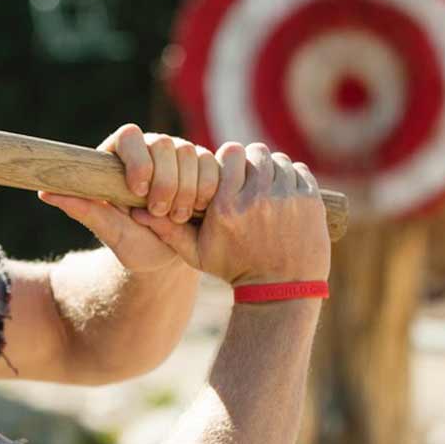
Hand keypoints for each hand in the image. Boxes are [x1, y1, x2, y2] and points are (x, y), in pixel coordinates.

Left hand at [38, 123, 219, 273]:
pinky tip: (198, 210)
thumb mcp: (109, 231)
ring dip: (187, 188)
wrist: (166, 254)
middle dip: (166, 181)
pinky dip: (207, 189)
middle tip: (160, 212)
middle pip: (164, 143)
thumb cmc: (133, 242)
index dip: (137, 159)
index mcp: (121, 156)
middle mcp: (151, 149)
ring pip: (190, 152)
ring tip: (177, 217)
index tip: (138, 190)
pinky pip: (213, 165)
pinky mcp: (204, 165)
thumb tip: (44, 193)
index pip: (129, 136)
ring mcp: (180, 155)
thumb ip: (84, 210)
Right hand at [129, 142, 329, 285]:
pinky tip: (284, 191)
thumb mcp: (197, 254)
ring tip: (266, 184)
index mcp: (227, 207)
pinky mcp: (310, 202)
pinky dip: (292, 177)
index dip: (230, 159)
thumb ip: (167, 230)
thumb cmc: (234, 271)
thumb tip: (134, 211)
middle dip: (251, 162)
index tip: (230, 171)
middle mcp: (257, 199)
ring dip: (271, 169)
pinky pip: (300, 171)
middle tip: (249, 176)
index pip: (230, 153)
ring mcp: (286, 200)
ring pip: (279, 160)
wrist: (280, 290)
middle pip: (256, 153)